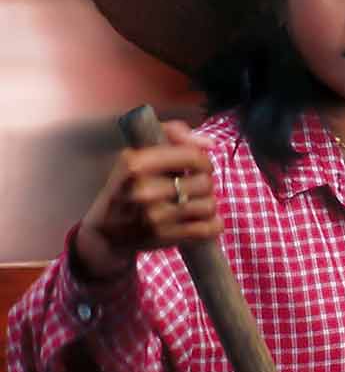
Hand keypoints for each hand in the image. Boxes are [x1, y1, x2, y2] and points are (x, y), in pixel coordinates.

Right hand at [75, 121, 221, 280]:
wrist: (105, 231)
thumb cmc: (127, 187)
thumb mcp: (137, 153)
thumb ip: (172, 134)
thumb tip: (210, 143)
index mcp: (136, 164)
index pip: (192, 156)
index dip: (203, 161)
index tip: (199, 166)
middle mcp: (144, 190)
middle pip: (205, 182)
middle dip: (204, 184)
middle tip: (191, 188)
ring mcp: (154, 216)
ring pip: (209, 205)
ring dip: (207, 205)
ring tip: (194, 204)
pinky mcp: (164, 237)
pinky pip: (208, 228)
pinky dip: (211, 225)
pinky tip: (200, 221)